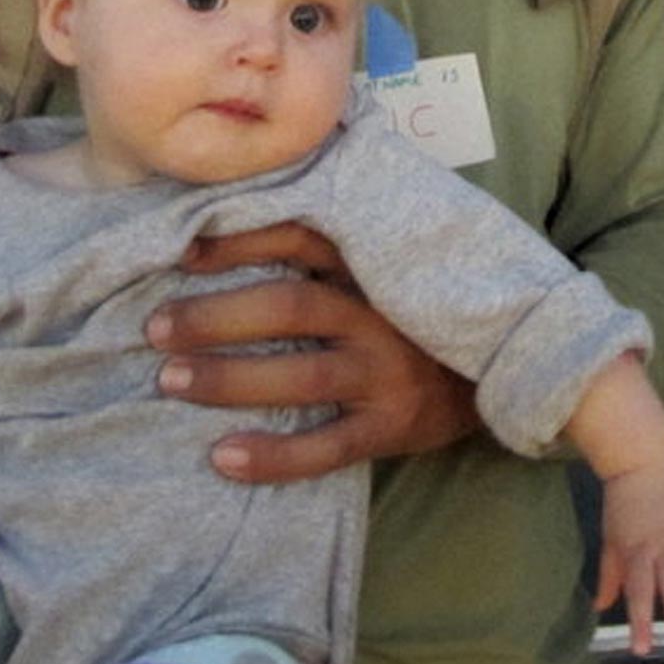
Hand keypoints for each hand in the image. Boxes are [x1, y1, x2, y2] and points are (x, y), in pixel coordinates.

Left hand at [148, 220, 479, 480]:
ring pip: (300, 377)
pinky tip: (222, 458)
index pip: (301, 239)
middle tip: (154, 329)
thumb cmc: (424, 311)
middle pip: (288, 307)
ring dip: (229, 379)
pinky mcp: (391, 427)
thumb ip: (342, 242)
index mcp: (373, 268)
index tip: (181, 251)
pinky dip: (274, 456)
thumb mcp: (393, 264)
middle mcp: (378, 316)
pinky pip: (326, 447)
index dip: (240, 242)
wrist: (509, 365)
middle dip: (216, 317)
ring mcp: (386, 374)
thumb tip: (255, 205)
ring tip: (170, 381)